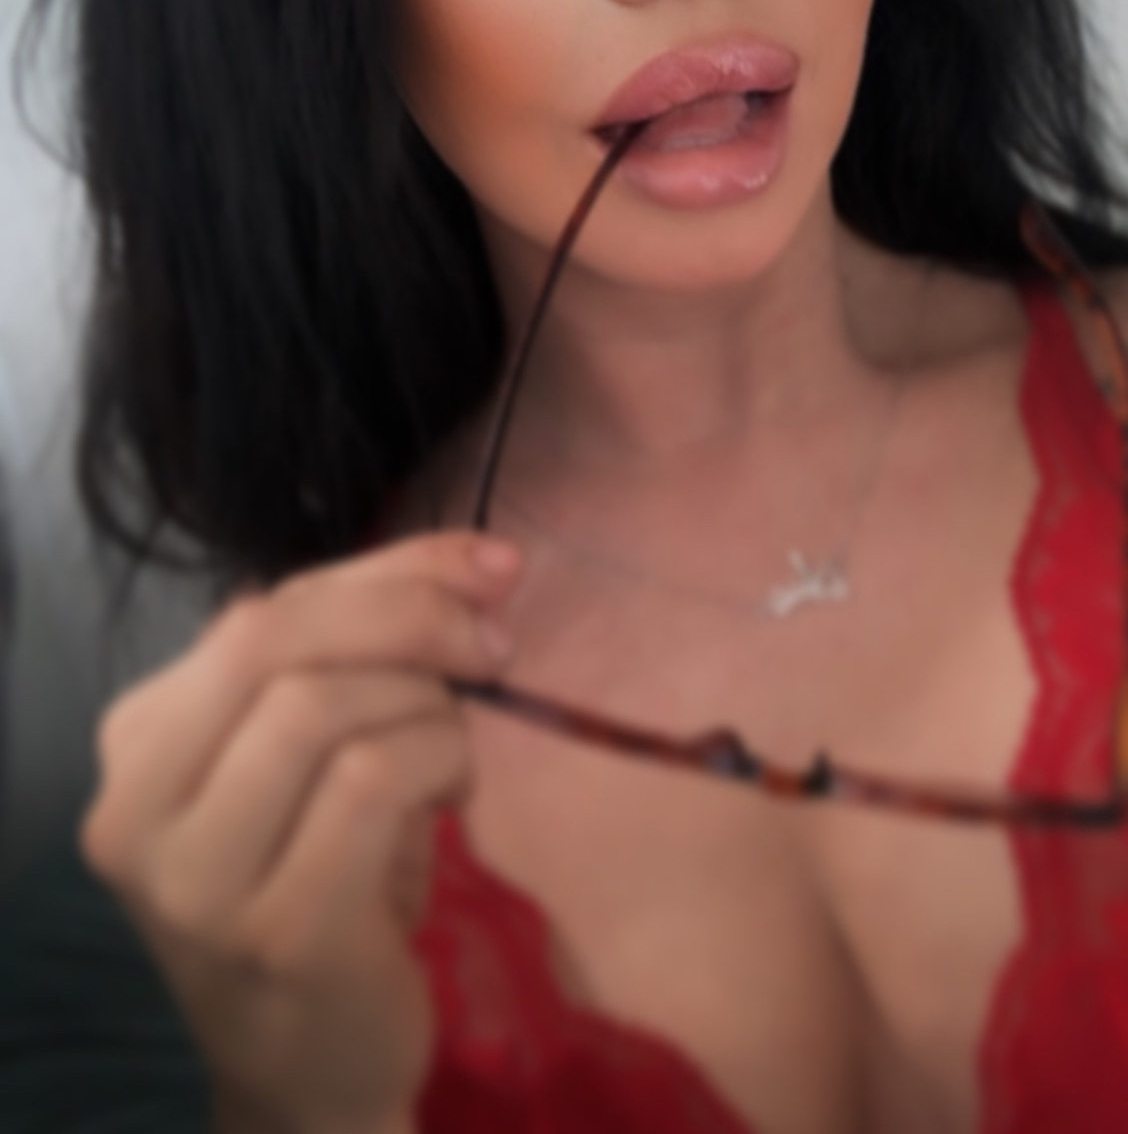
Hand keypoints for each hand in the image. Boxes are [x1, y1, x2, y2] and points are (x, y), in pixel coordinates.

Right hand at [81, 531, 521, 1133]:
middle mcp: (140, 806)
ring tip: (452, 748)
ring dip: (426, 706)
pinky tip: (455, 792)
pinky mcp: (276, 931)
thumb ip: (374, 639)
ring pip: (320, 709)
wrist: (311, 1063)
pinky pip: (370, 782)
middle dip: (410, 617)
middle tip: (492, 642)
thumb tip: (488, 559)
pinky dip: (437, 759)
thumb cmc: (321, 877)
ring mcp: (197, 880)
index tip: (491, 567)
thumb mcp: (321, 745)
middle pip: (275, 642)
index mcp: (140, 741)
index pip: (258, 609)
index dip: (389, 570)